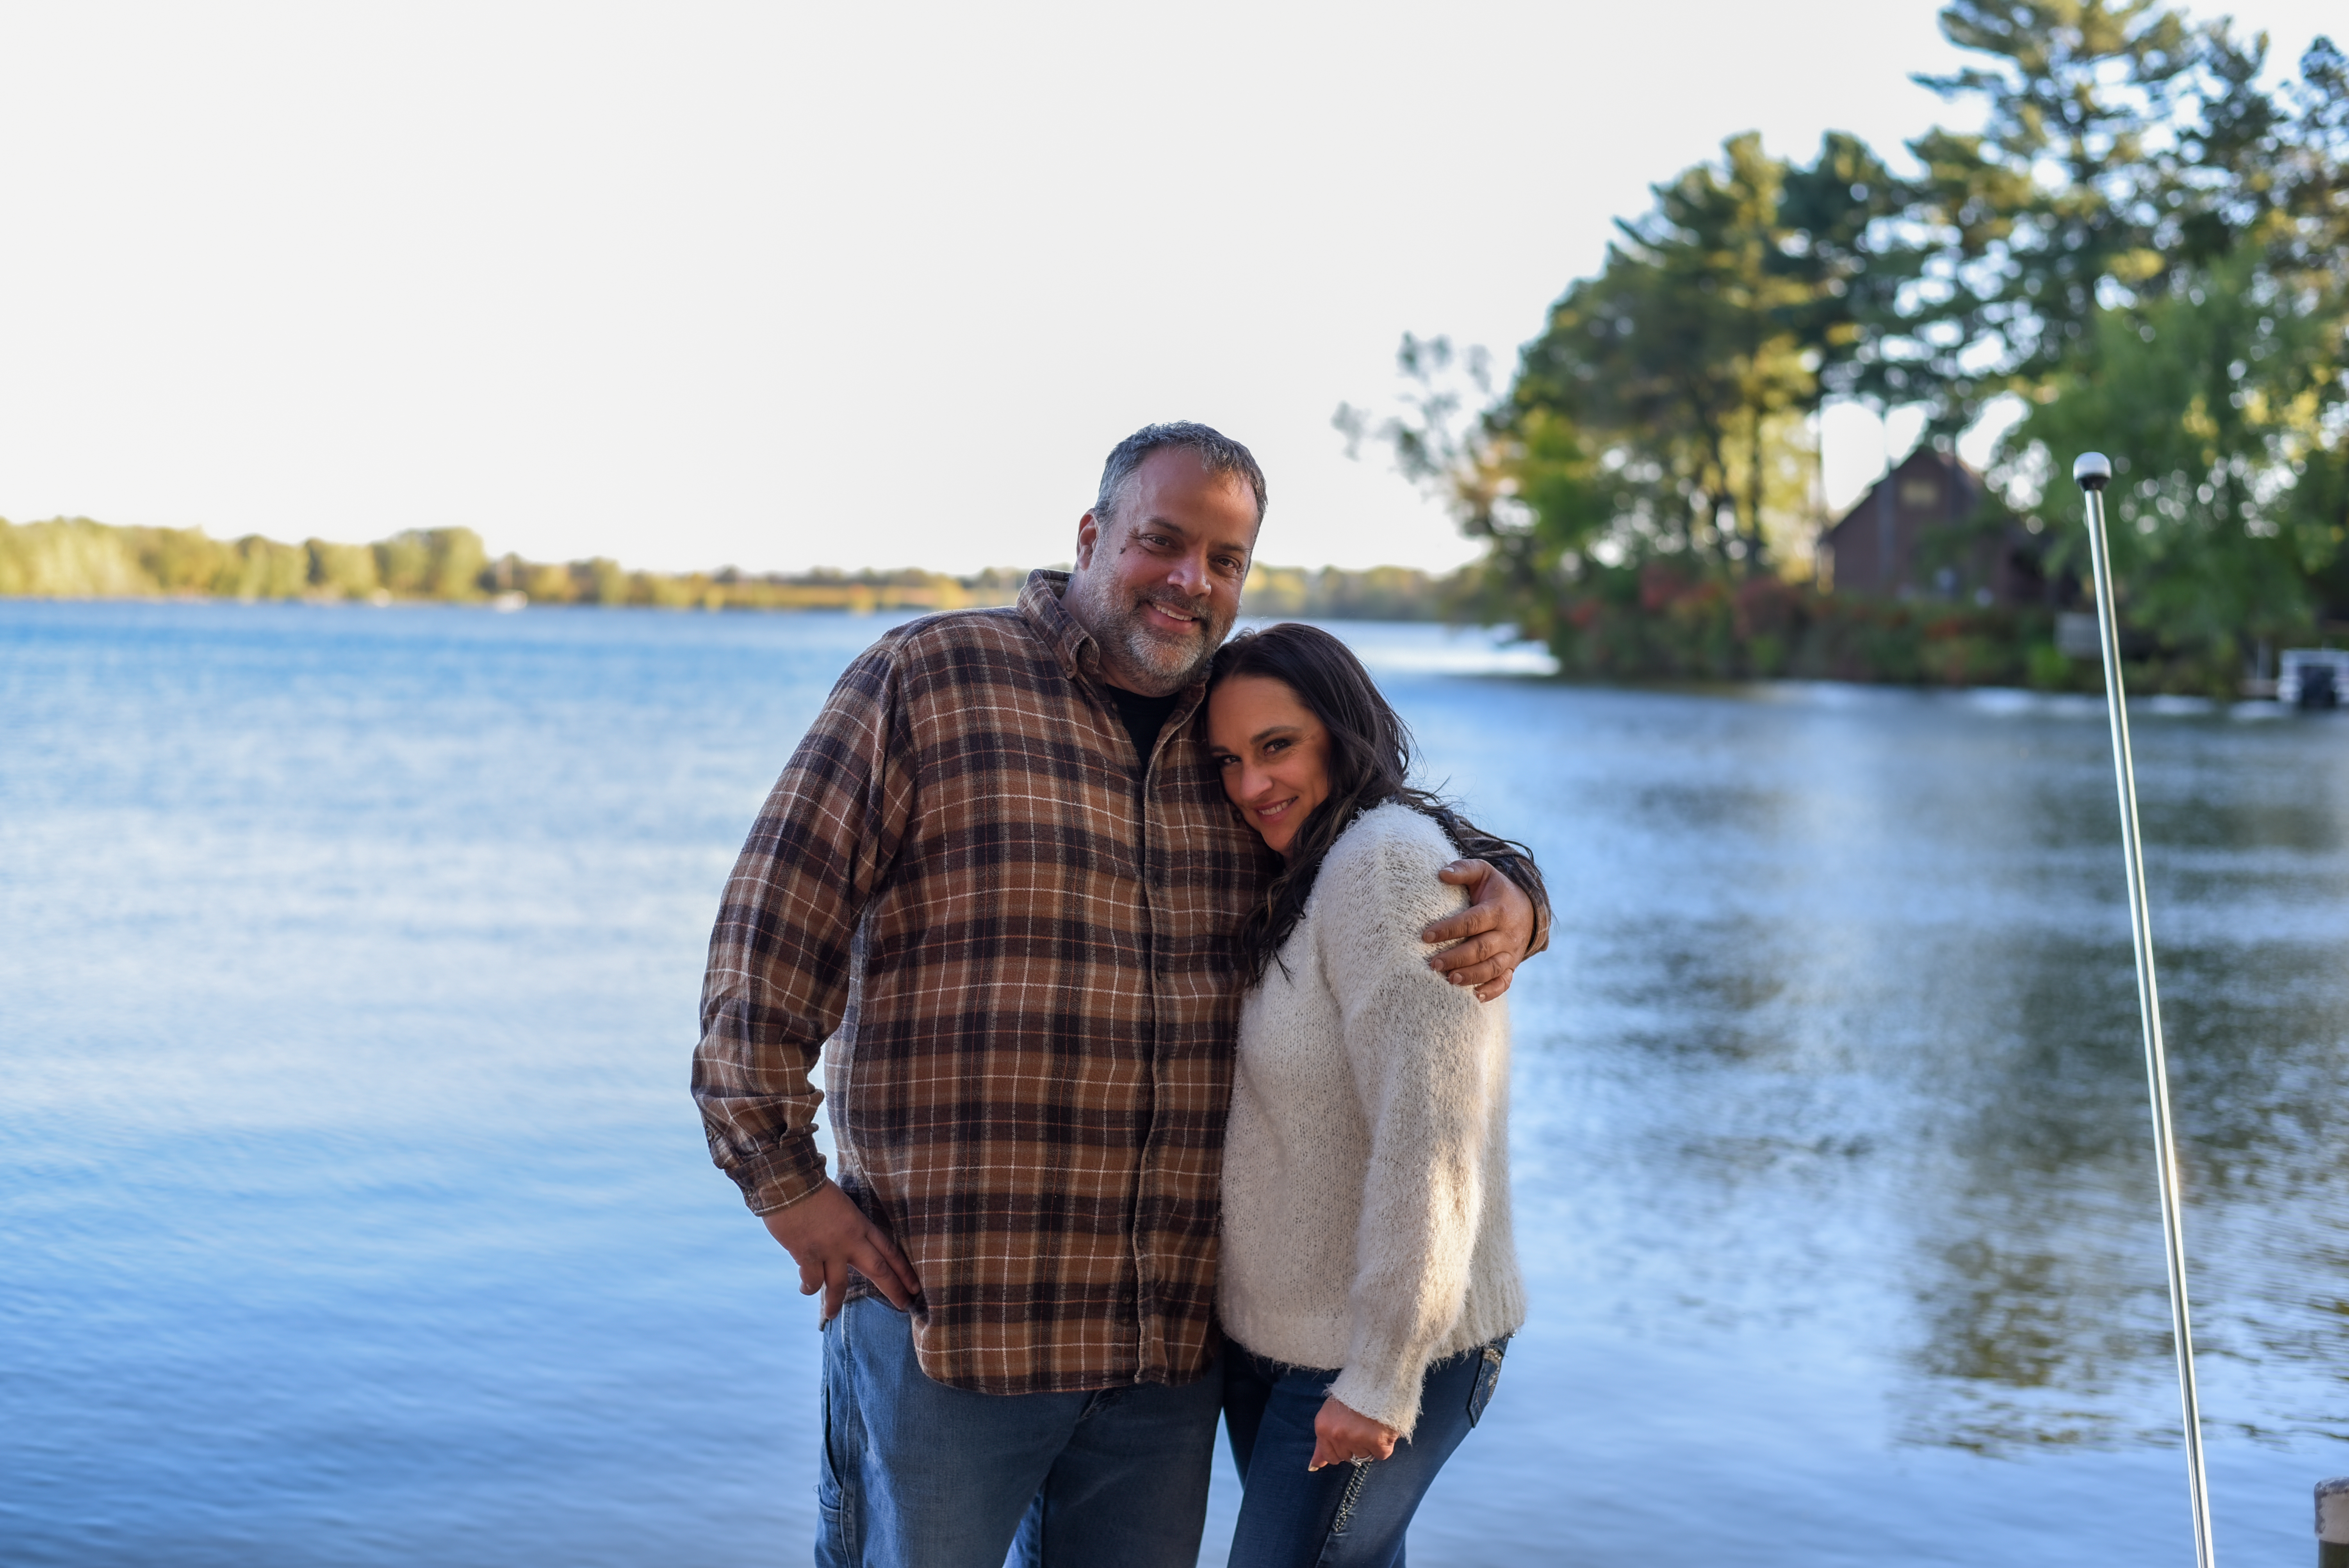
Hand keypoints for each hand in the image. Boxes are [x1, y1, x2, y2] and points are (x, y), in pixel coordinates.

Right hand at [760, 1180, 921, 1321]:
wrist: (789, 1182)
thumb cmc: (813, 1189)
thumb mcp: (840, 1206)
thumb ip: (847, 1226)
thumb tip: (846, 1244)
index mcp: (860, 1224)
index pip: (889, 1250)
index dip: (903, 1270)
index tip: (915, 1286)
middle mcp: (850, 1239)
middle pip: (878, 1270)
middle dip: (893, 1290)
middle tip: (904, 1306)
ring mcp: (829, 1249)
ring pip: (840, 1285)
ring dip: (835, 1302)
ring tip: (832, 1314)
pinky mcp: (807, 1255)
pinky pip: (812, 1281)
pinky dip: (809, 1288)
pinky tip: (805, 1288)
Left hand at [1308, 1396, 1399, 1470]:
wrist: (1376, 1380)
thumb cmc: (1352, 1396)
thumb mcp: (1330, 1414)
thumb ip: (1322, 1443)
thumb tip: (1314, 1467)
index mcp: (1323, 1428)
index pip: (1330, 1456)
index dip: (1342, 1449)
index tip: (1349, 1437)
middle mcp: (1337, 1435)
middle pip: (1348, 1457)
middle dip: (1355, 1446)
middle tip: (1361, 1426)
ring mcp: (1357, 1439)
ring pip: (1364, 1456)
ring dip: (1370, 1444)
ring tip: (1372, 1424)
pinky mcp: (1376, 1442)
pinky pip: (1381, 1454)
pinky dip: (1384, 1445)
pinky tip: (1382, 1429)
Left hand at [1423, 858, 1537, 1001]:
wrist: (1528, 907)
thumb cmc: (1496, 890)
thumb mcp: (1484, 873)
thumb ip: (1464, 869)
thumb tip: (1441, 873)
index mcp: (1497, 910)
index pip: (1472, 921)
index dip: (1449, 929)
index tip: (1425, 936)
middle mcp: (1506, 933)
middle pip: (1481, 948)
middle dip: (1456, 957)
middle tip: (1433, 964)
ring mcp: (1511, 951)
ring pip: (1492, 968)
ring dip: (1471, 976)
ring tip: (1449, 979)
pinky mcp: (1512, 965)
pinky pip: (1505, 982)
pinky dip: (1492, 991)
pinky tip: (1475, 996)